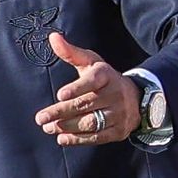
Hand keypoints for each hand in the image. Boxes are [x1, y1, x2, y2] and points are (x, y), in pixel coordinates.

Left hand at [37, 32, 143, 147]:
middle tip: (41, 118)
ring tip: (48, 127)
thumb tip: (53, 37)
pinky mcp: (118, 131)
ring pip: (91, 122)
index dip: (77, 88)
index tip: (60, 95)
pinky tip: (62, 138)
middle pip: (86, 104)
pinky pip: (97, 137)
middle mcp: (115, 94)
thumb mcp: (91, 63)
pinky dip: (78, 139)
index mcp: (106, 75)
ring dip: (67, 126)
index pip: (93, 81)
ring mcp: (118, 114)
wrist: (136, 98)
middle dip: (61, 112)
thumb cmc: (105, 79)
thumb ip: (71, 52)